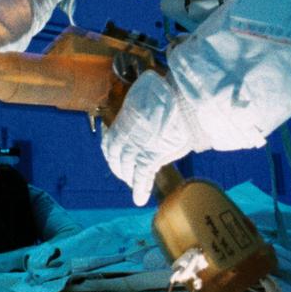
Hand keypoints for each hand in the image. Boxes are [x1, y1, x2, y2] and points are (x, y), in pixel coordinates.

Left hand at [100, 72, 202, 205]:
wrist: (181, 98)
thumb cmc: (167, 90)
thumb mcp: (145, 93)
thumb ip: (141, 105)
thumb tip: (143, 108)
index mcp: (123, 120)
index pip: (109, 142)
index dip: (111, 153)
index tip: (114, 158)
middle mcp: (125, 135)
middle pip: (116, 158)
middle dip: (120, 168)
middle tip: (125, 175)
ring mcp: (136, 147)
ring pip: (128, 169)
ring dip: (130, 180)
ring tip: (134, 188)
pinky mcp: (150, 157)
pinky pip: (142, 177)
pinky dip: (140, 189)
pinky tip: (140, 200)